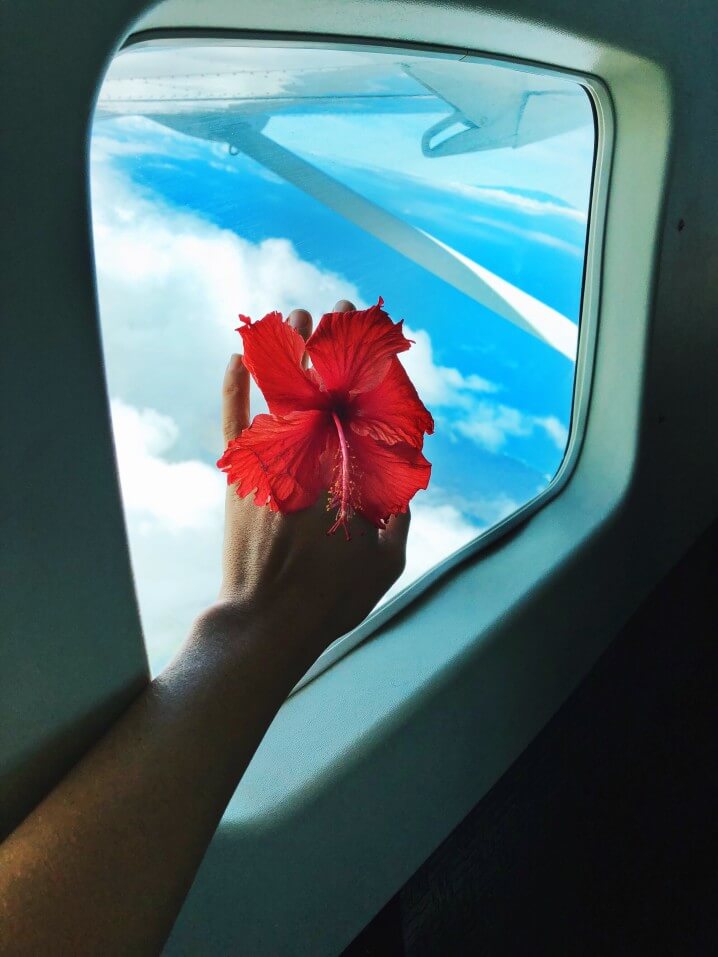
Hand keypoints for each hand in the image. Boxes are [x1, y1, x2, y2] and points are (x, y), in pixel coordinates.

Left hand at [216, 299, 408, 660]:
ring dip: (286, 348)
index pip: (362, 400)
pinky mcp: (239, 473)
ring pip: (278, 389)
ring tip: (294, 316)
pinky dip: (236, 383)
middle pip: (320, 381)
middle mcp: (309, 453)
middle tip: (336, 311)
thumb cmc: (329, 599)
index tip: (373, 337)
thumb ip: (399, 517)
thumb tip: (406, 485)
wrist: (266, 622)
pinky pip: (233, 417)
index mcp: (348, 470)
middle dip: (329, 341)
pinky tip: (238, 354)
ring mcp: (270, 459)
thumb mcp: (385, 562)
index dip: (366, 363)